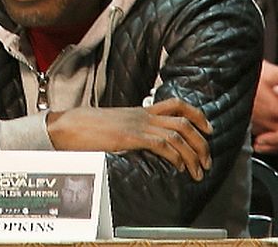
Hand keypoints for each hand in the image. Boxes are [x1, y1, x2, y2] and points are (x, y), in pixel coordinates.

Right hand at [47, 98, 211, 180]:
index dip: (197, 115)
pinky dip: (176, 157)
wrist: (70, 125)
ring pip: (177, 135)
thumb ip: (133, 129)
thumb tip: (147, 143)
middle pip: (183, 122)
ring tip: (197, 171)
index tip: (208, 129)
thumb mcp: (116, 125)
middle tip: (207, 160)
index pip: (176, 105)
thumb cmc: (89, 128)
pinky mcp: (130, 137)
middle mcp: (143, 115)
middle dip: (201, 143)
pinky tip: (179, 168)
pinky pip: (161, 144)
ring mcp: (137, 125)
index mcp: (141, 111)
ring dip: (193, 155)